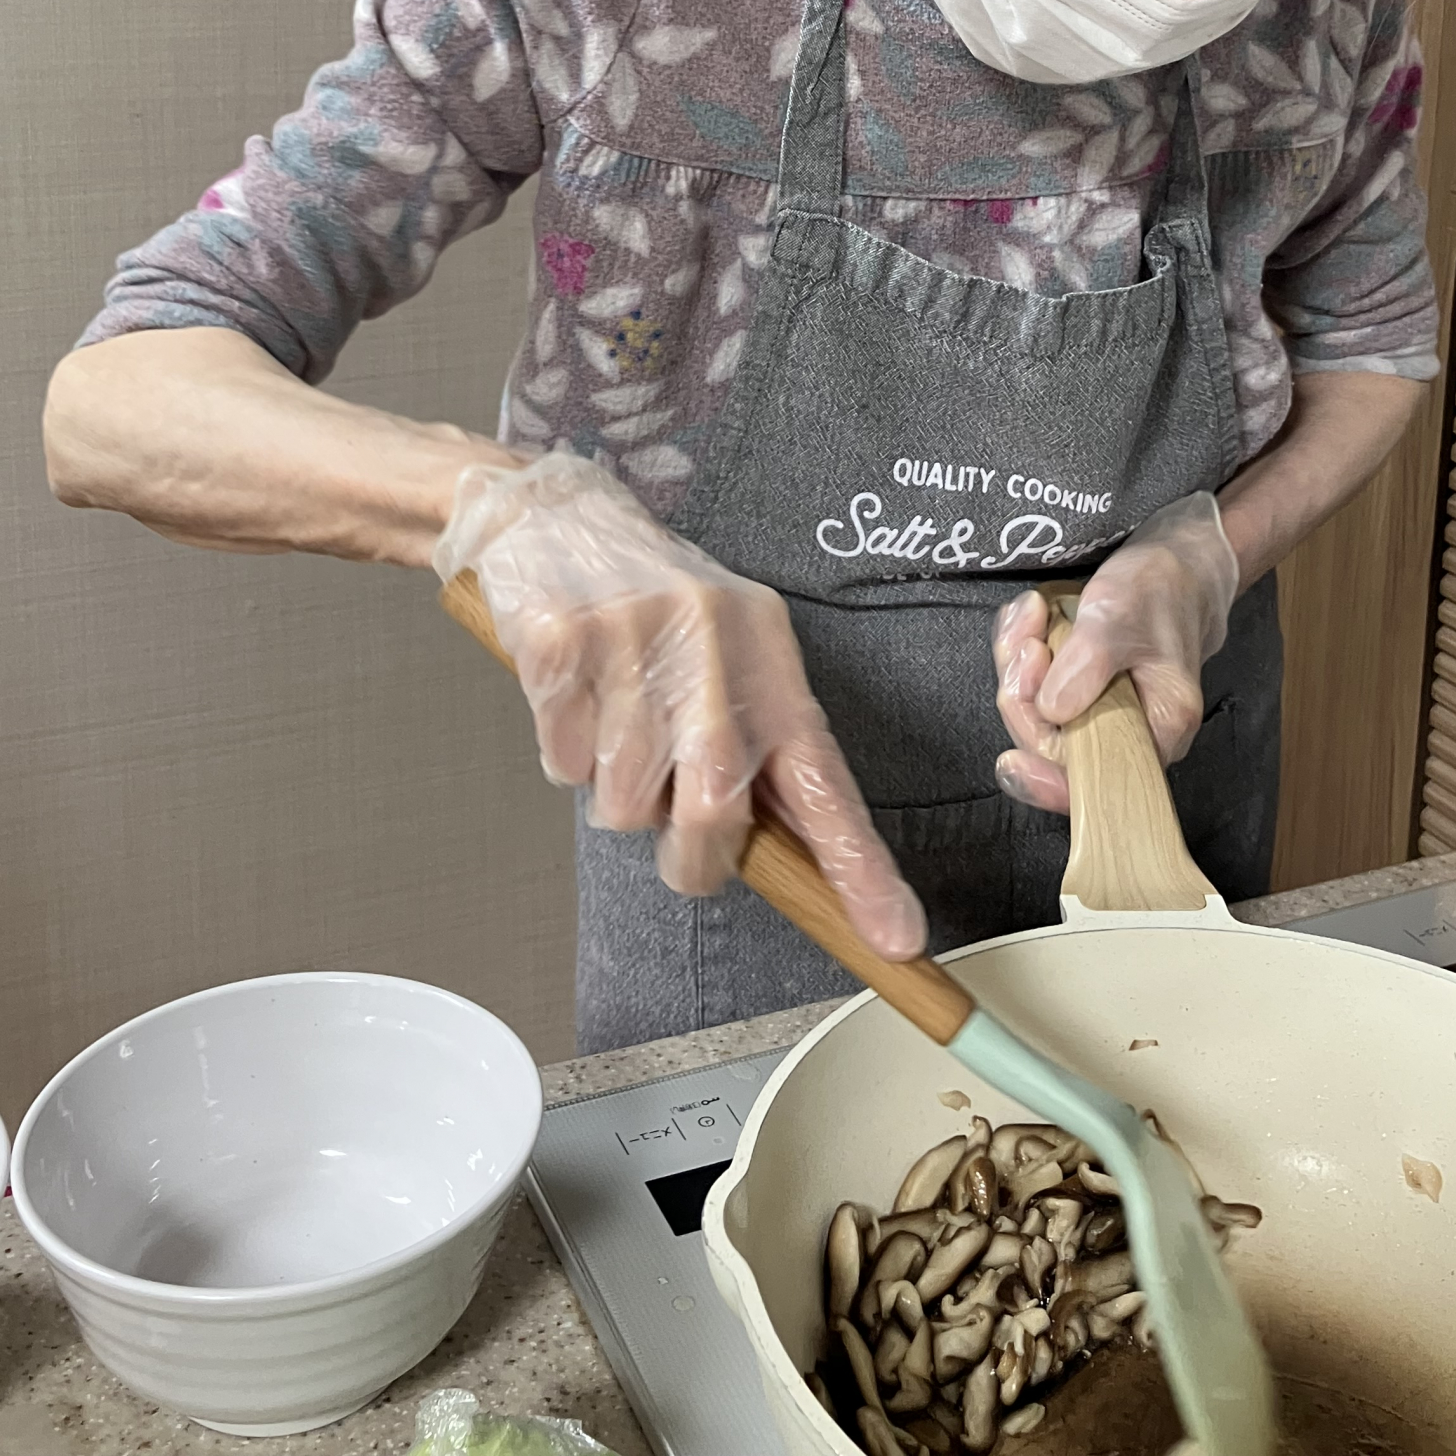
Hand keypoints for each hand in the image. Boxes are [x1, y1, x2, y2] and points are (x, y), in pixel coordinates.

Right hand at [434, 453, 925, 958]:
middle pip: (713, 815)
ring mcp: (638, 642)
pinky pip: (562, 762)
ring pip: (625, 802)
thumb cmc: (656, 606)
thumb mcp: (731, 659)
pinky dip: (562, 749)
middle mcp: (716, 648)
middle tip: (670, 819)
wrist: (559, 515)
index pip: (826, 780)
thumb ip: (756, 750)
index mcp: (772, 662)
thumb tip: (771, 857)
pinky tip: (575, 693)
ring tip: (615, 717)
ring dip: (613, 787)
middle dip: (687, 854)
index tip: (896, 939)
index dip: (861, 868)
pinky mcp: (565, 644)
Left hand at [992, 491, 1238, 811]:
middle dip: (1024, 692)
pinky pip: (1032, 685)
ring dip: (1017, 663)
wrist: (1177, 568)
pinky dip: (1020, 649)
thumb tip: (1052, 710)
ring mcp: (1096, 714)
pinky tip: (1031, 614)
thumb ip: (1090, 664)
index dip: (1047, 782)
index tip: (1010, 760)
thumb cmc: (1161, 590)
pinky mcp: (1076, 691)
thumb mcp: (1122, 615)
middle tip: (1027, 641)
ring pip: (1034, 711)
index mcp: (1155, 733)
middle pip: (1050, 742)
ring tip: (1031, 614)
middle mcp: (1125, 735)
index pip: (1095, 784)